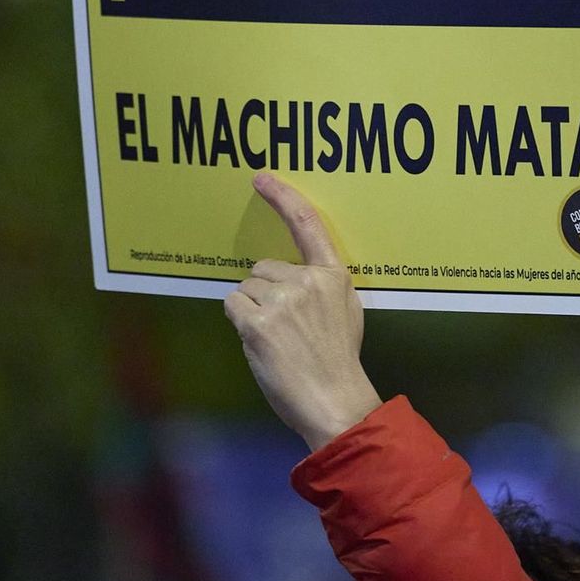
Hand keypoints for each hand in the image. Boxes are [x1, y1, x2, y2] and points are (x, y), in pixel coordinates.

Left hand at [224, 173, 382, 450]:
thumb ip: (323, 286)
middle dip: (266, 293)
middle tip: (286, 329)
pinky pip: (233, 305)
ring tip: (278, 340)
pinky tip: (262, 343)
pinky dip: (240, 322)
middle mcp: (307, 280)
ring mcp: (281, 300)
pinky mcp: (257, 323)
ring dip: (252, 310)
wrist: (334, 402)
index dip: (283, 197)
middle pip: (262, 268)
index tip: (261, 178)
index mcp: (333, 276)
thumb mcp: (347, 312)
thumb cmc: (338, 362)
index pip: (307, 224)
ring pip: (246, 288)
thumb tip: (298, 274)